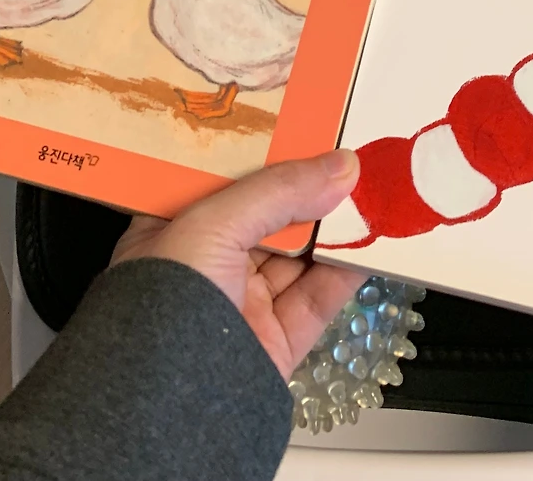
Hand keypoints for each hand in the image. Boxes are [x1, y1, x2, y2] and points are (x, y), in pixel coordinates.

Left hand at [111, 150, 365, 380]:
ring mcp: (241, 306)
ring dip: (337, 226)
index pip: (226, 179)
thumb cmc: (159, 309)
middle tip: (351, 153)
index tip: (307, 125)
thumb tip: (339, 166)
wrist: (165, 409)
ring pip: (300, 256)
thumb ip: (278, 191)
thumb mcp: (211, 225)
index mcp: (173, 230)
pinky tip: (372, 242)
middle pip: (269, 215)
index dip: (268, 151)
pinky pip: (318, 300)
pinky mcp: (275, 343)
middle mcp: (206, 266)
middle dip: (310, 187)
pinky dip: (348, 271)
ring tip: (372, 189)